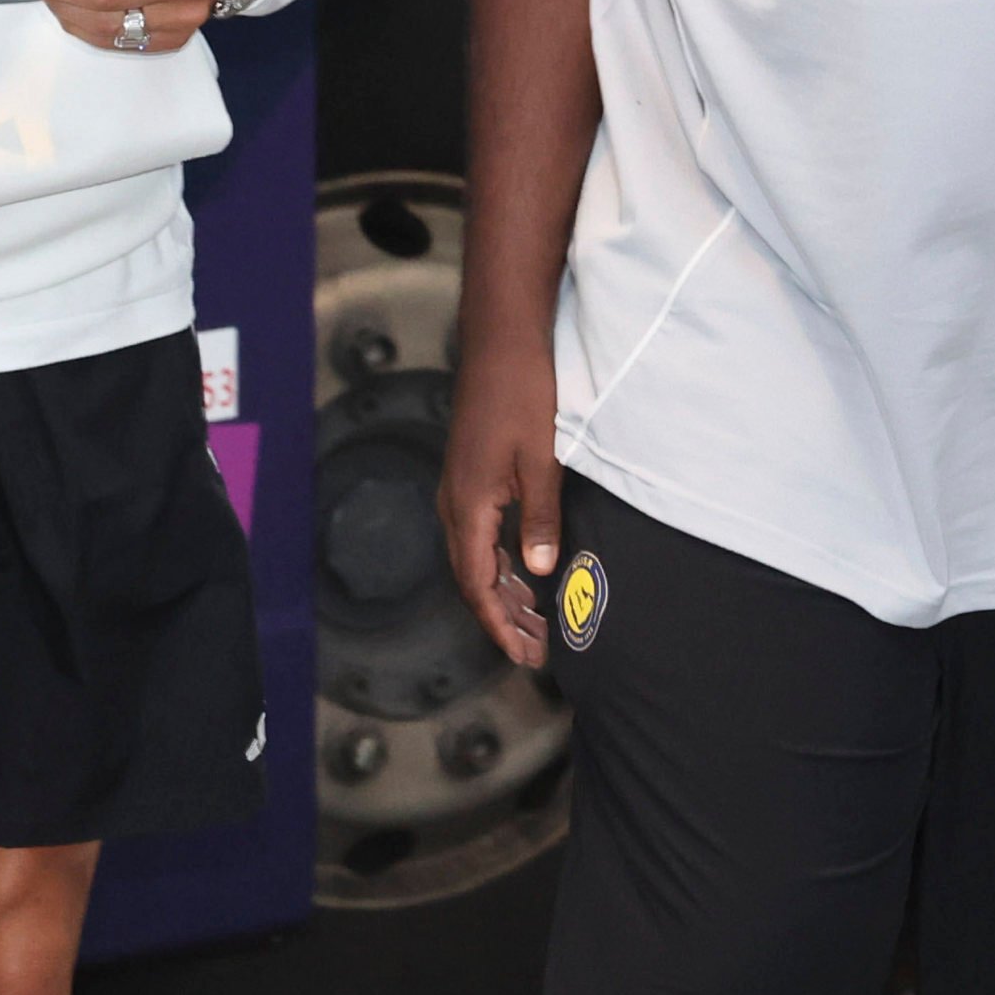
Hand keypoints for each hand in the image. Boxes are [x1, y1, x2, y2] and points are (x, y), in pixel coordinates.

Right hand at [440, 333, 560, 668]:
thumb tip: (539, 571)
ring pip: (474, 557)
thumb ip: (539, 518)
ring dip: (502, 591)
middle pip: (472, 578)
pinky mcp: (469, 475)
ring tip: (536, 619)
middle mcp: (454, 502)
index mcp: (468, 505)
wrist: (501, 339)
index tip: (525, 655)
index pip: (477, 585)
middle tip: (538, 648)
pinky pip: (478, 535)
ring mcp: (458, 488)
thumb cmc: (522, 393)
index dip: (500, 625)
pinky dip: (499, 562)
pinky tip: (524, 569)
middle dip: (503, 617)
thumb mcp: (540, 459)